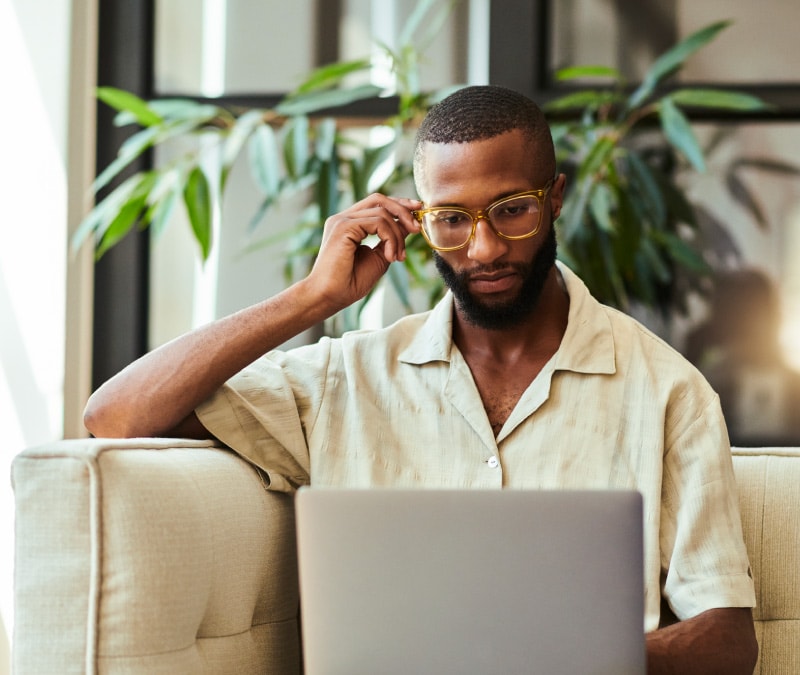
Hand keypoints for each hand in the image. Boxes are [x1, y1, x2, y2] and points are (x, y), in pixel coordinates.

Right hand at [307, 193, 421, 310]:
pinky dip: (390, 238)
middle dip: (403, 210)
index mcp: (349, 224)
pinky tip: (390, 257)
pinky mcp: (343, 226)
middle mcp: (344, 218)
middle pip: (379, 199)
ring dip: (398, 235)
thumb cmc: (350, 283)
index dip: (399, 205)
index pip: (377, 204)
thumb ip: (391, 240)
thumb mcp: (379, 258)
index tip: (417, 213)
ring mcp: (341, 220)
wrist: (329, 297)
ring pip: (382, 212)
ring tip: (398, 257)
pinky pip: (377, 222)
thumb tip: (408, 226)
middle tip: (417, 228)